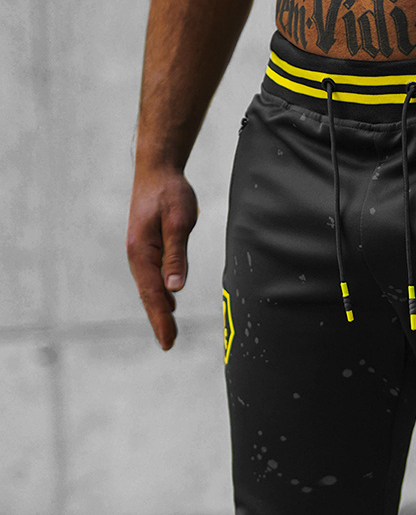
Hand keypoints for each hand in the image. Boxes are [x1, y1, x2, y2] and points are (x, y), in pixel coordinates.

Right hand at [126, 167, 198, 349]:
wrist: (157, 169)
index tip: (168, 342)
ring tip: (168, 332)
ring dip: (158, 311)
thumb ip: (177, 255)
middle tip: (169, 345)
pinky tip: (168, 304)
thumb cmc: (170, 192)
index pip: (153, 295)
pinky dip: (159, 295)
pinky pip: (152, 278)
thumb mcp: (179, 222)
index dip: (161, 320)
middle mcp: (137, 256)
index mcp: (142, 253)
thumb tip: (175, 290)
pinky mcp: (147, 247)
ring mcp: (140, 252)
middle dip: (159, 321)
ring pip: (149, 289)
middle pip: (148, 296)